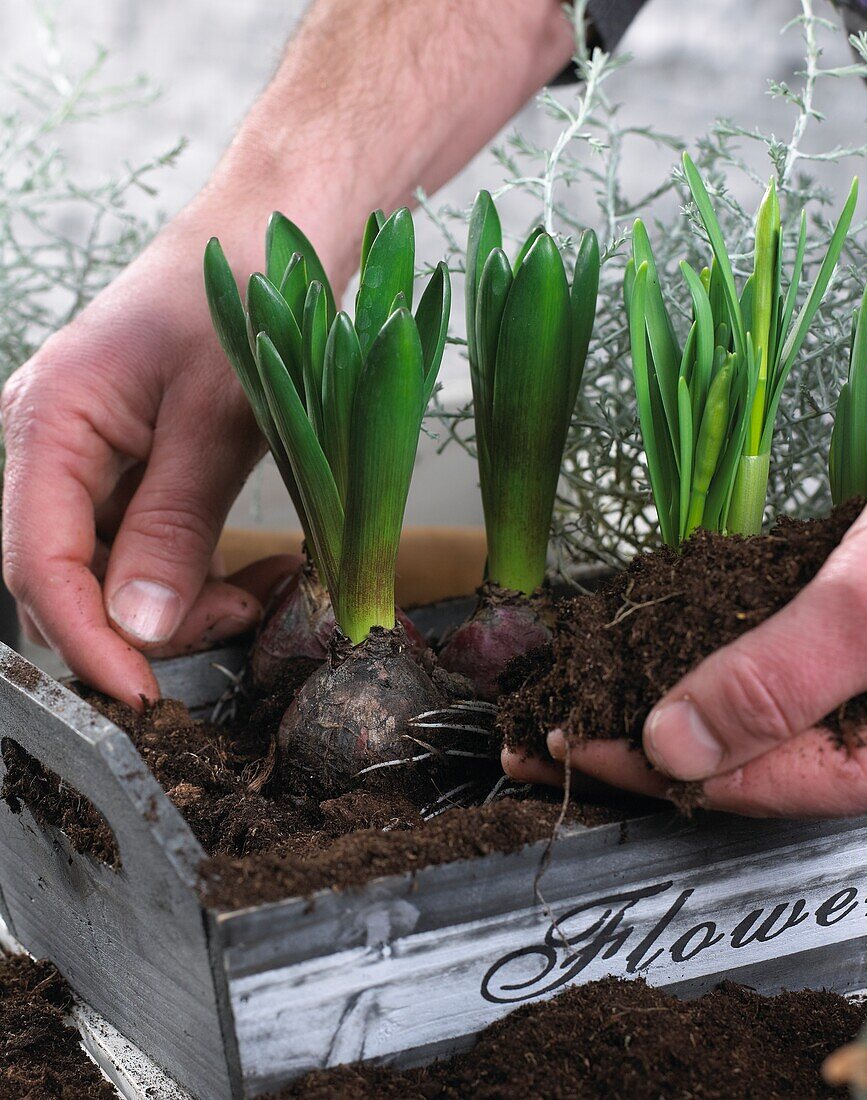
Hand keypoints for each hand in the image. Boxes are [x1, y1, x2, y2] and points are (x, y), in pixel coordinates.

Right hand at [1, 203, 303, 706]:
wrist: (273, 232)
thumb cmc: (237, 291)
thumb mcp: (216, 419)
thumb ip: (173, 527)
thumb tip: (138, 628)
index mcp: (48, 421)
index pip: (38, 563)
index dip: (87, 641)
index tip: (145, 695)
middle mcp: (54, 445)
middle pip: (69, 576)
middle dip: (145, 623)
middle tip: (234, 621)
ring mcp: (94, 458)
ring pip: (113, 570)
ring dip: (181, 602)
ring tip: (258, 590)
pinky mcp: (137, 467)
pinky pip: (148, 545)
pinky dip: (198, 573)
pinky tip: (253, 572)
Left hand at [504, 493, 866, 817]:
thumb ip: (779, 680)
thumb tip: (672, 746)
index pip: (735, 782)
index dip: (637, 766)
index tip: (557, 745)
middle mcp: (860, 731)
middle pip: (726, 758)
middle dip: (627, 747)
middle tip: (532, 743)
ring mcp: (849, 684)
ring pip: (732, 713)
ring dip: (648, 705)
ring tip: (571, 702)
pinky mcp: (839, 637)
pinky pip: (752, 663)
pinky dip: (690, 658)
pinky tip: (648, 654)